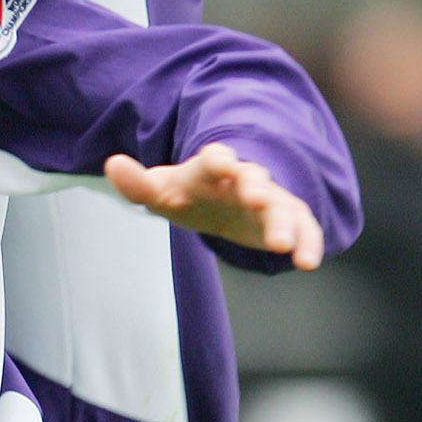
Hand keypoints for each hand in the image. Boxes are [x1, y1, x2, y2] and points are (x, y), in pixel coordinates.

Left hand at [105, 141, 323, 269]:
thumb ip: (137, 183)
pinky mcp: (287, 219)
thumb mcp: (160, 191)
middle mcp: (244, 179)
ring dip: (285, 223)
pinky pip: (303, 228)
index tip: (220, 162)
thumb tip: (112, 164)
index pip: (214, 158)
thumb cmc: (188, 194)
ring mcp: (270, 199)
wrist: (219, 201)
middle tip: (258, 198)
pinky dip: (308, 243)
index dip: (217, 159)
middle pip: (254, 179)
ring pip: (282, 207)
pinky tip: (309, 264)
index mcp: (211, 168)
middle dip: (257, 187)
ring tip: (284, 247)